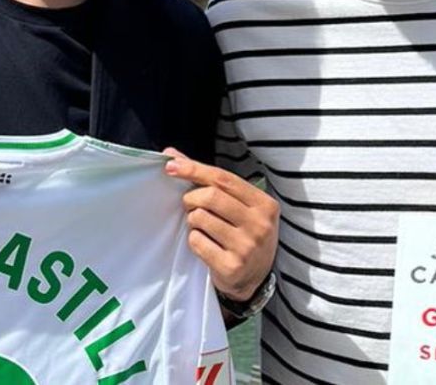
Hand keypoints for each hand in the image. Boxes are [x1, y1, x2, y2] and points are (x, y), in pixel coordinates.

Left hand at [164, 149, 278, 301]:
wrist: (254, 280)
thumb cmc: (242, 234)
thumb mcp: (239, 206)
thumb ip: (211, 181)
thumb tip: (172, 156)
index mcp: (264, 204)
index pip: (224, 179)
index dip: (195, 169)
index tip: (171, 165)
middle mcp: (260, 224)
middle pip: (211, 197)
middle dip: (191, 199)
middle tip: (190, 206)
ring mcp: (247, 247)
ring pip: (200, 218)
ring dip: (193, 221)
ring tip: (202, 228)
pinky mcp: (232, 267)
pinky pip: (197, 242)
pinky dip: (194, 240)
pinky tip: (205, 246)